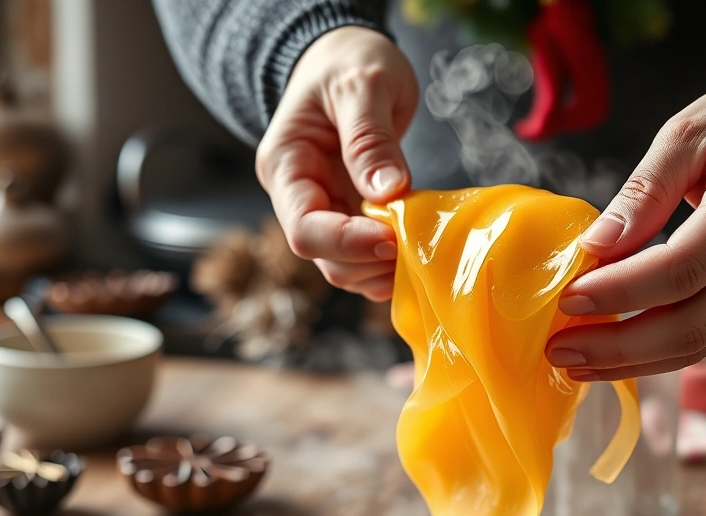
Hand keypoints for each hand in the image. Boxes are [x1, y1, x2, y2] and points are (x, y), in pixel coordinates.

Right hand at [256, 27, 417, 300]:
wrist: (348, 56)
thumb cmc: (348, 60)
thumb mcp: (362, 85)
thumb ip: (370, 138)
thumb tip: (387, 191)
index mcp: (285, 166)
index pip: (304, 228)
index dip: (347, 243)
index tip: (392, 238)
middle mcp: (299, 196)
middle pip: (324, 257)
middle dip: (369, 261)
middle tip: (416, 246)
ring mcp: (325, 209)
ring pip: (345, 266)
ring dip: (381, 270)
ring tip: (420, 249)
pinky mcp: (351, 215)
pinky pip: (365, 257)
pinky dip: (389, 264)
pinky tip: (417, 250)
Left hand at [546, 78, 705, 379]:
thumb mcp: (687, 133)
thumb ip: (643, 192)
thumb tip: (596, 245)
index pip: (678, 272)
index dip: (619, 294)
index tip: (568, 299)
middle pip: (690, 325)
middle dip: (618, 347)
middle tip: (560, 350)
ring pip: (699, 345)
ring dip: (633, 361)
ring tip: (577, 359)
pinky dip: (658, 352)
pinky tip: (615, 351)